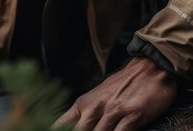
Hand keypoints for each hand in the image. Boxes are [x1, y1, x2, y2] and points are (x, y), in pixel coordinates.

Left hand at [54, 57, 176, 130]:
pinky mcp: (132, 115)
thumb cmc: (124, 84)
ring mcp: (113, 111)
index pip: (62, 124)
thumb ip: (85, 113)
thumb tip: (71, 126)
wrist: (150, 67)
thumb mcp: (98, 96)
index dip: (52, 130)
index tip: (42, 129)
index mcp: (84, 103)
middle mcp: (96, 107)